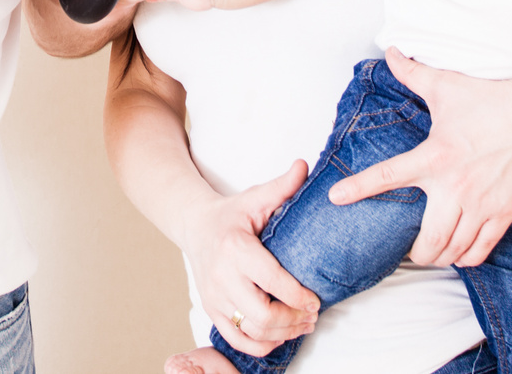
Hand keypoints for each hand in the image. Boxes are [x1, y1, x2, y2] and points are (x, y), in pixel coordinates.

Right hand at [180, 161, 319, 355]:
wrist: (194, 226)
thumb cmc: (231, 214)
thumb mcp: (255, 197)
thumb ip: (282, 186)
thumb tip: (305, 165)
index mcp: (236, 248)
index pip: (273, 282)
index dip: (299, 296)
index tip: (316, 299)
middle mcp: (222, 276)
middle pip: (263, 315)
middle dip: (294, 320)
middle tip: (313, 315)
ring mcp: (214, 296)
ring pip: (252, 332)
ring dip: (283, 334)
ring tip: (302, 325)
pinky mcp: (211, 310)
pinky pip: (237, 340)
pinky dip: (261, 345)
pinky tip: (279, 335)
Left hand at [325, 49, 511, 267]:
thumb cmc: (491, 98)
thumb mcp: (446, 84)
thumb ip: (413, 73)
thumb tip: (391, 50)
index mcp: (434, 156)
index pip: (388, 175)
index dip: (358, 188)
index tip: (335, 197)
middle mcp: (455, 187)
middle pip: (427, 239)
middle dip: (415, 252)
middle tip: (408, 251)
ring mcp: (481, 204)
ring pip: (453, 248)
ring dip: (439, 257)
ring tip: (432, 255)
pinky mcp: (503, 213)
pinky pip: (481, 249)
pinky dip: (467, 257)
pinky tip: (460, 255)